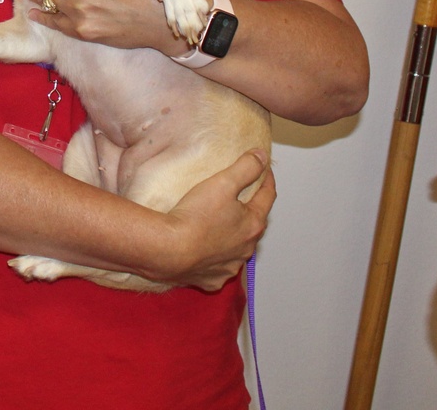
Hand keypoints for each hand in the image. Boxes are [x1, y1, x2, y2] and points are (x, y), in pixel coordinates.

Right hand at [156, 150, 274, 291]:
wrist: (168, 250)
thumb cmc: (196, 216)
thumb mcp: (222, 182)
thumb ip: (245, 167)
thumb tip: (261, 156)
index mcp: (253, 224)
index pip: (267, 197)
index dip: (266, 179)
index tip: (263, 168)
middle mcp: (246, 248)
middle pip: (253, 224)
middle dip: (249, 210)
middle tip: (239, 197)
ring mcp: (229, 266)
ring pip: (236, 248)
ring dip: (232, 236)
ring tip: (218, 224)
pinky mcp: (211, 279)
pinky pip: (217, 266)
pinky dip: (214, 257)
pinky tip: (203, 249)